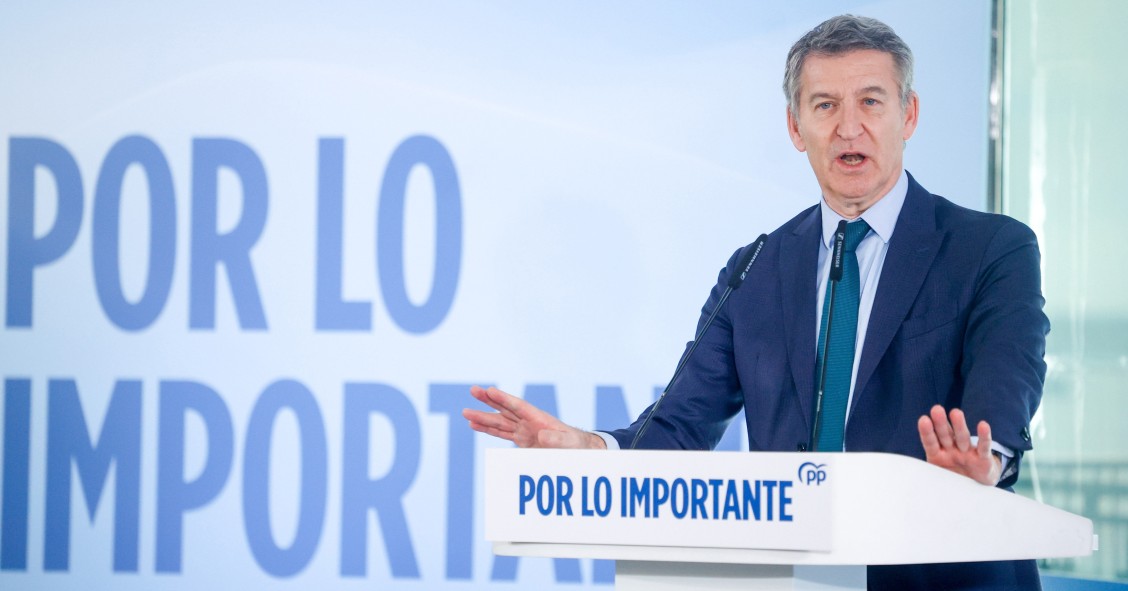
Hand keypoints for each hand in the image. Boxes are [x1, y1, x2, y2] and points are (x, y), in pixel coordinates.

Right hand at [463, 385, 605, 448]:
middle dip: (489, 400)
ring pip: (500, 421)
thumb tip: (541, 435)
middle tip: (473, 390)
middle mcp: (528, 421)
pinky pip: (501, 433)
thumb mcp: (568, 442)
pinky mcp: (522, 440)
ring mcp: (524, 430)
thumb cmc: (575, 444)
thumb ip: (556, 439)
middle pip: (505, 409)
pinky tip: (475, 425)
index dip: (504, 398)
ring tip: (466, 413)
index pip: (518, 406)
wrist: (578, 450)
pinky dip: (488, 430)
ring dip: (483, 417)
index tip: (490, 390)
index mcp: (539, 418)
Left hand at [917, 405, 1001, 484]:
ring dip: (959, 426)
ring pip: (962, 437)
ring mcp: (967, 452)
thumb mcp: (939, 476)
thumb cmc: (954, 477)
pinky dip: (984, 437)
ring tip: (955, 412)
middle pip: (945, 435)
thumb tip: (913, 483)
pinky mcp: (982, 458)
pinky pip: (984, 446)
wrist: (976, 486)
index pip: (930, 442)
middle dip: (940, 423)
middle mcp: (952, 450)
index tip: (923, 420)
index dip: (927, 432)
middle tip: (936, 409)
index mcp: (938, 455)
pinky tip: (983, 425)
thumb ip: (930, 474)